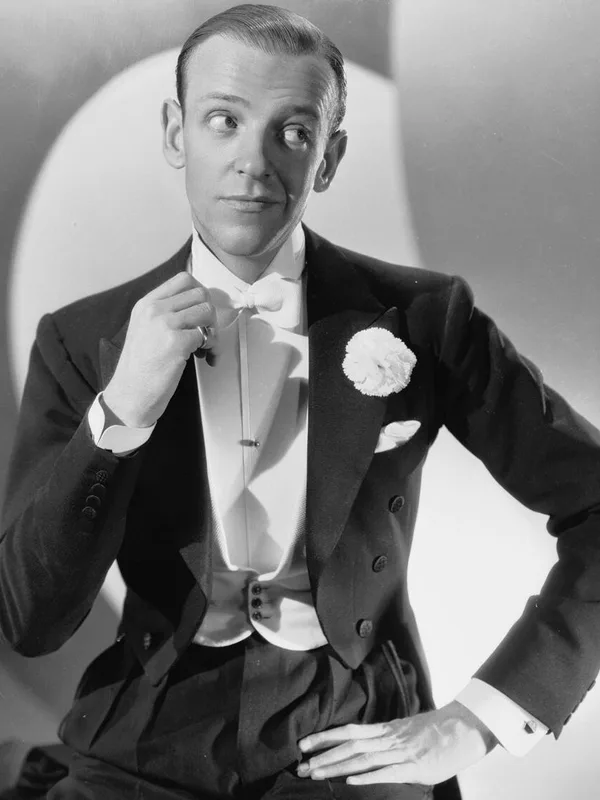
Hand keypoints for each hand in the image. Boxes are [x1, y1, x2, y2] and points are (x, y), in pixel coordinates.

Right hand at [103, 272, 215, 426]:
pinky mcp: (176, 343)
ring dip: (214, 331)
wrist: (129, 395)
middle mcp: (154, 309)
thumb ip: (167, 314)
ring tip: (206, 348)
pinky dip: (212, 349)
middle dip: (211, 314)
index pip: (184, 279)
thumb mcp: (145, 329)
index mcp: (147, 304)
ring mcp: (165, 324)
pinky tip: (206, 359)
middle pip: (201, 293)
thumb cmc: (140, 369)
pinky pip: (207, 336)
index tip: (202, 313)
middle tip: (207, 333)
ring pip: (208, 311)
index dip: (201, 294)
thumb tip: (199, 308)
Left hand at [297, 701, 496, 785]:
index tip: (304, 743)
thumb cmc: (437, 731)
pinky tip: (350, 781)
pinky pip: (387, 773)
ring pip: (362, 758)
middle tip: (301, 766)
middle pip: (349, 745)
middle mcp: (388, 739)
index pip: (349, 731)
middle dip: (323, 756)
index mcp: (386, 730)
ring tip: (316, 773)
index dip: (325, 736)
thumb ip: (388, 739)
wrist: (464, 728)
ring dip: (337, 766)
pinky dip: (368, 777)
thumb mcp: (407, 731)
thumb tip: (369, 745)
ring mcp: (401, 753)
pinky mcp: (415, 768)